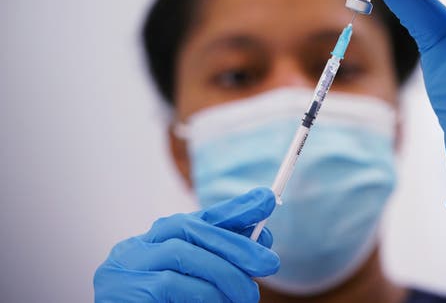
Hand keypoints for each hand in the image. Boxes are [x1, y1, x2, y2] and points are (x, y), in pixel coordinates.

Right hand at [94, 187, 278, 301]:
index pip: (200, 217)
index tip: (266, 199)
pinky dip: (204, 293)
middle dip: (237, 243)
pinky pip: (173, 283)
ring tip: (247, 296)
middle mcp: (139, 247)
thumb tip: (259, 241)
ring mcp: (130, 266)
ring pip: (185, 254)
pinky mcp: (128, 290)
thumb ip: (218, 259)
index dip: (235, 207)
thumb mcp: (194, 281)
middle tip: (269, 262)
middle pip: (192, 229)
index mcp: (156, 241)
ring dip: (225, 274)